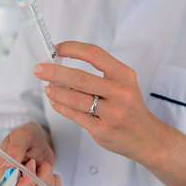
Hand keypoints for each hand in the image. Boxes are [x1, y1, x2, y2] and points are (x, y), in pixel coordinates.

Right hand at [0, 121, 60, 185]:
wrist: (38, 140)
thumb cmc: (28, 135)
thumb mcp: (23, 135)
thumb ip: (15, 148)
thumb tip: (6, 166)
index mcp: (1, 170)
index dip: (26, 180)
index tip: (32, 163)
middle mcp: (11, 183)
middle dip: (40, 176)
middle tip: (36, 161)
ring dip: (47, 175)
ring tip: (40, 163)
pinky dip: (54, 182)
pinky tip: (47, 171)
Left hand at [33, 41, 158, 165]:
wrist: (147, 137)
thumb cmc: (129, 106)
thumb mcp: (123, 83)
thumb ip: (98, 74)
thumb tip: (63, 66)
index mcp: (124, 75)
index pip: (94, 54)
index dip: (71, 48)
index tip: (56, 49)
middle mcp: (120, 92)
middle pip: (80, 77)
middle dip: (54, 72)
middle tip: (39, 69)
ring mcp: (113, 113)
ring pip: (75, 98)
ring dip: (55, 91)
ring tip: (47, 87)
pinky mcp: (103, 130)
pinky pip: (76, 116)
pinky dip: (61, 107)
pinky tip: (54, 102)